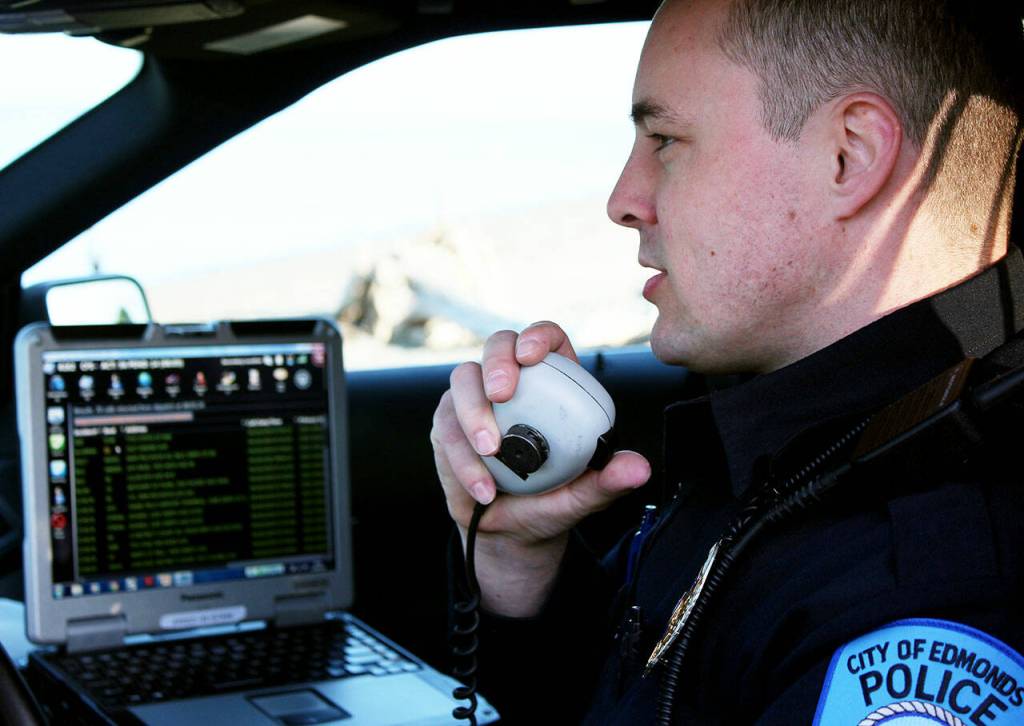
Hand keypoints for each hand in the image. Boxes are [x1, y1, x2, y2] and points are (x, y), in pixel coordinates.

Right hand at [431, 321, 650, 615]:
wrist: (511, 531)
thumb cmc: (550, 500)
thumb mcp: (584, 494)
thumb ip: (608, 480)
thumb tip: (638, 469)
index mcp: (553, 383)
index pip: (547, 340)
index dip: (538, 336)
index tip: (532, 355)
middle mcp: (512, 383)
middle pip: (499, 345)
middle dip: (497, 363)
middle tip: (502, 395)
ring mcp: (475, 400)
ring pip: (463, 380)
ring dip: (473, 412)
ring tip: (490, 450)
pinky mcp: (448, 424)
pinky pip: (446, 426)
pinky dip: (463, 457)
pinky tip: (483, 486)